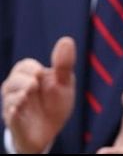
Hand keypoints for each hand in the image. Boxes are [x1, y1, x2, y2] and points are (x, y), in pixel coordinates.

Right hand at [1, 36, 75, 152]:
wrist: (51, 130)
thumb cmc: (56, 102)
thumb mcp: (64, 82)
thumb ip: (64, 63)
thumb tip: (66, 40)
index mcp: (29, 77)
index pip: (23, 66)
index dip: (30, 68)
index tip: (40, 73)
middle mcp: (17, 91)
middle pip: (12, 80)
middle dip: (23, 80)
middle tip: (34, 84)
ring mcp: (14, 107)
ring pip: (9, 97)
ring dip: (18, 94)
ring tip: (29, 93)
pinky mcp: (15, 123)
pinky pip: (10, 116)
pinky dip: (14, 111)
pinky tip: (19, 109)